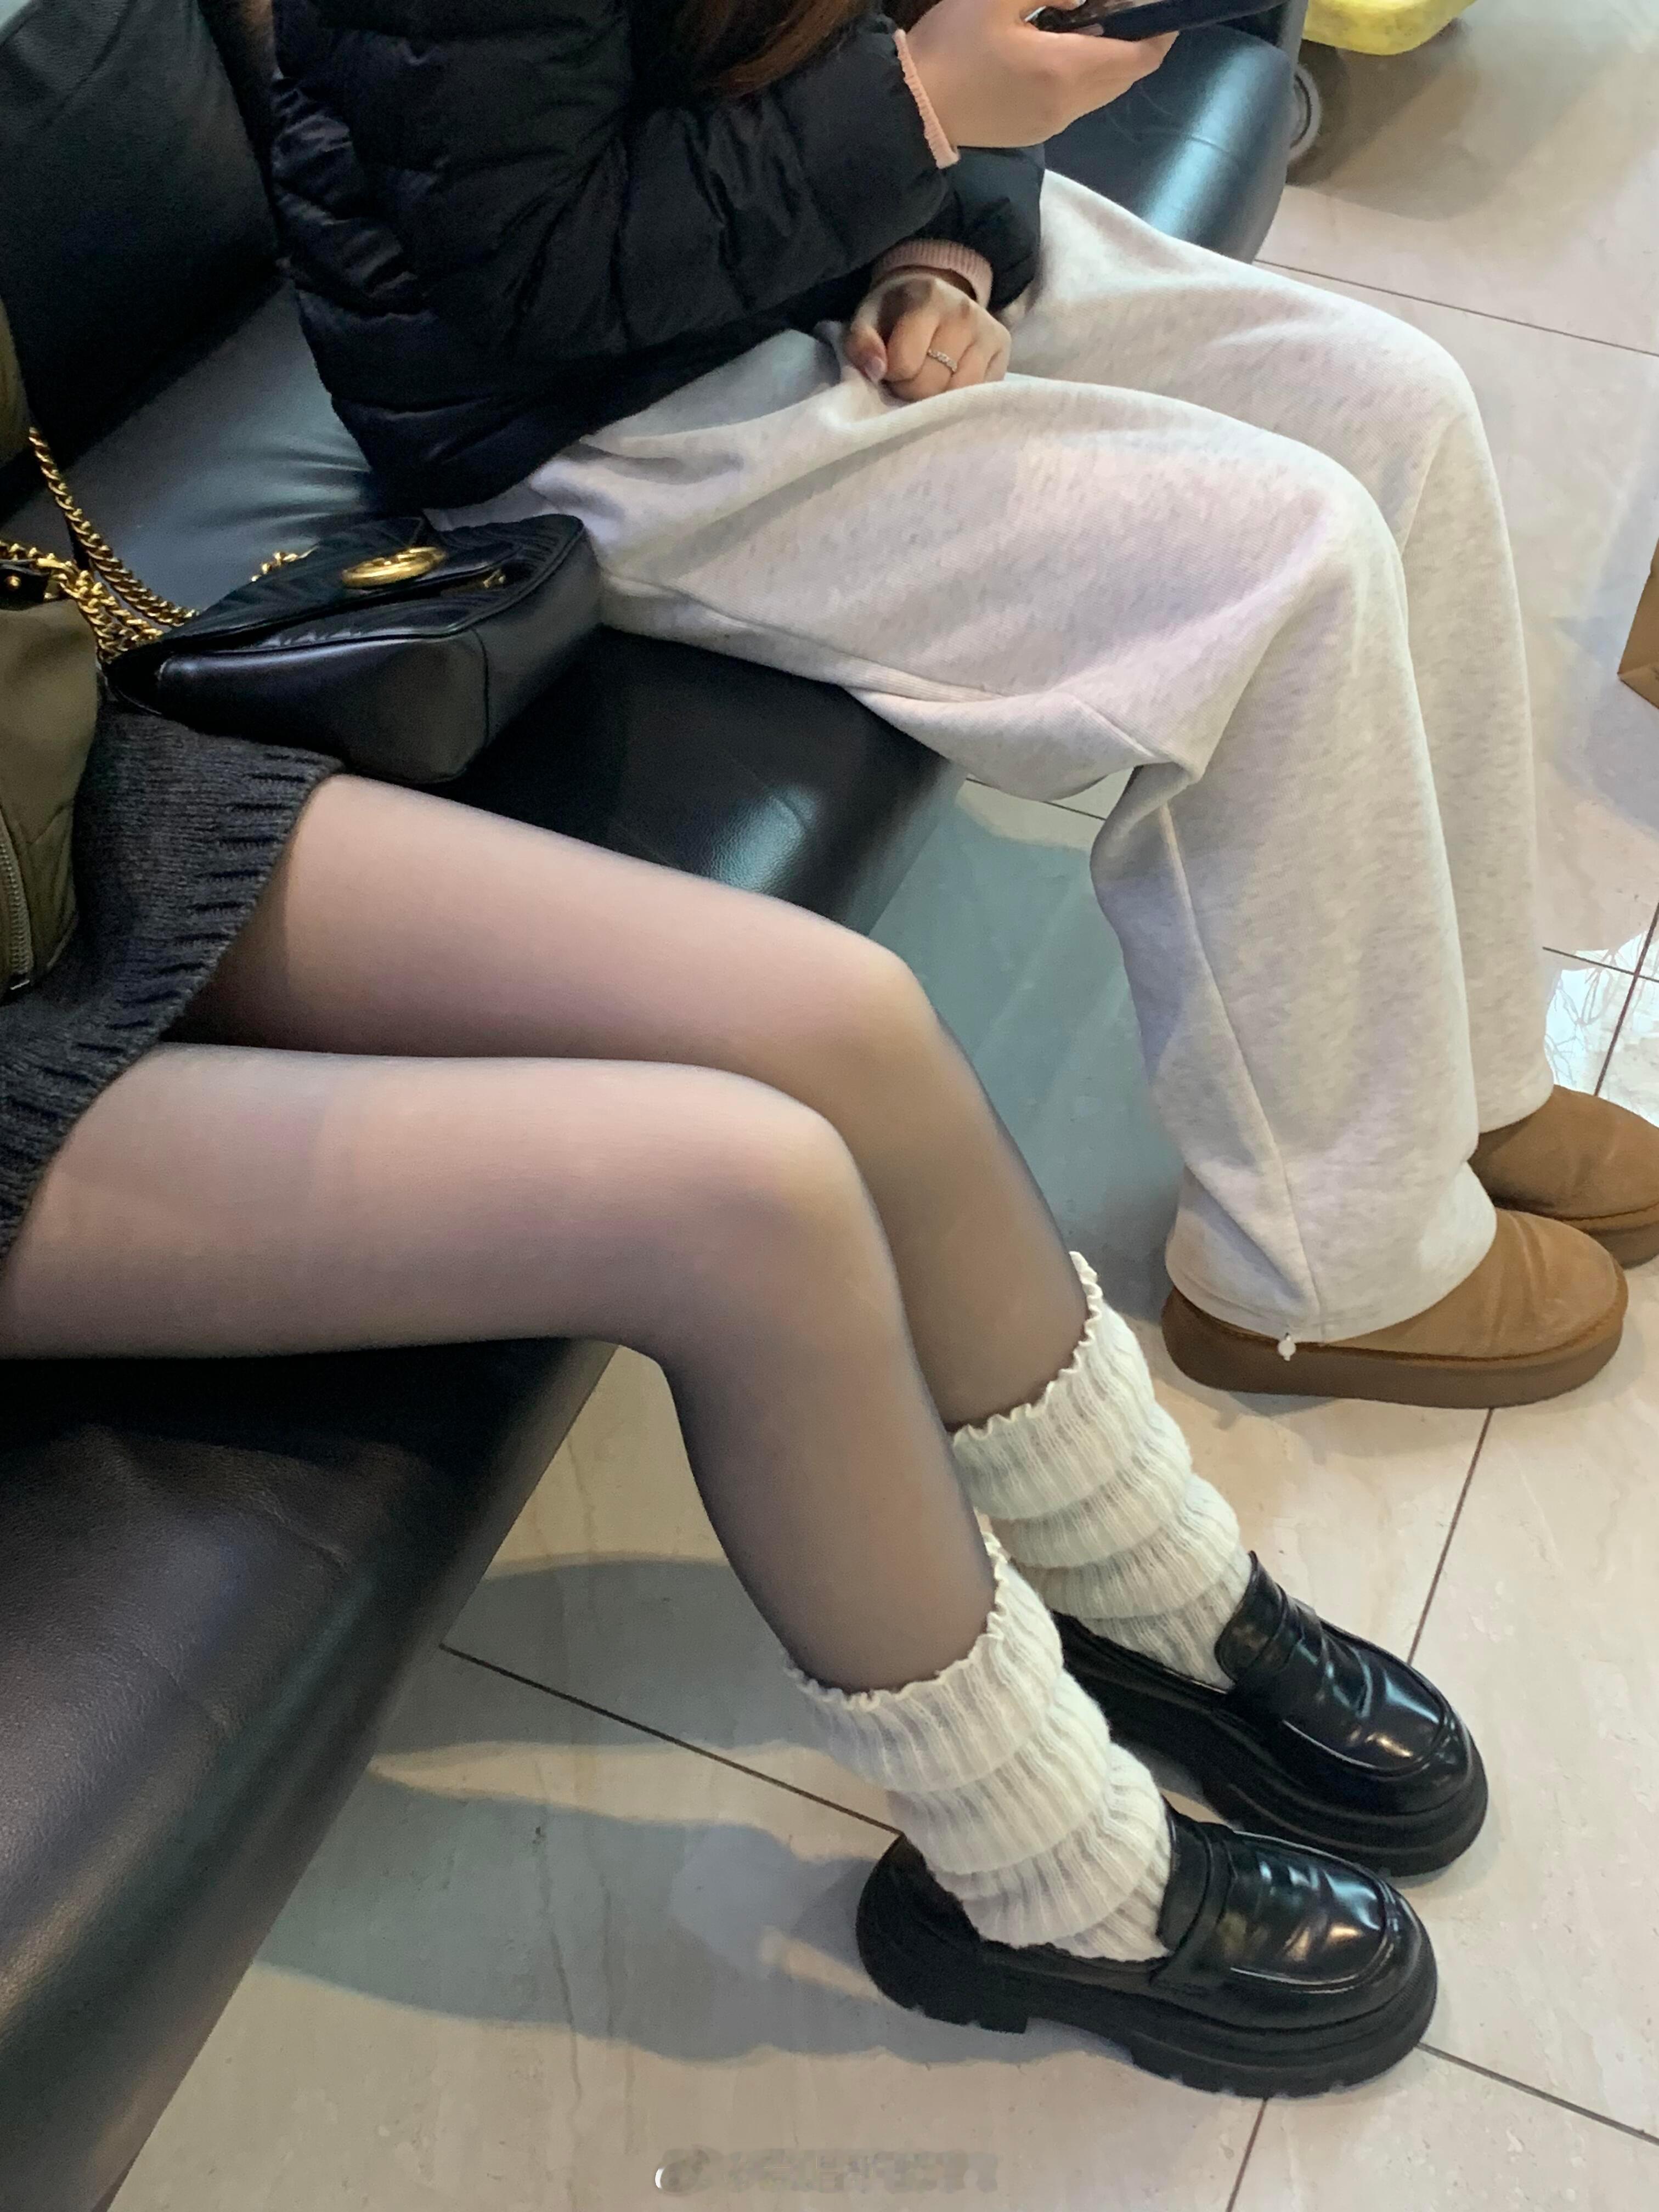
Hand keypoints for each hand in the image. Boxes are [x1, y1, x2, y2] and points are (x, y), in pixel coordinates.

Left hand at [845, 271, 1011, 400]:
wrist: (935, 293)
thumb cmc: (895, 312)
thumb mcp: (867, 318)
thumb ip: (861, 342)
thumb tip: (876, 371)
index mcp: (928, 298)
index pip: (905, 363)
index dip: (892, 375)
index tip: (891, 367)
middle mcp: (964, 313)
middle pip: (932, 383)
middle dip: (913, 389)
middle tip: (909, 375)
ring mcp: (988, 331)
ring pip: (957, 393)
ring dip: (937, 397)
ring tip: (929, 377)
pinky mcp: (1004, 349)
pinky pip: (978, 394)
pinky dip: (959, 396)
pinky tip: (950, 380)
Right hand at [906, 0, 1174, 147]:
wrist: (910, 108)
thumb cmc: (951, 46)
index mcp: (1065, 72)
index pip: (1139, 58)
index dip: (1161, 31)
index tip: (1161, 8)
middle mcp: (1068, 106)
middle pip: (1125, 76)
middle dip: (1134, 40)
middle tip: (1118, 4)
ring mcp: (1051, 124)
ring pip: (1101, 90)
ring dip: (1107, 57)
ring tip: (1085, 20)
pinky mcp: (1033, 131)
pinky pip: (1076, 101)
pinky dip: (1083, 73)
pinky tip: (1057, 46)